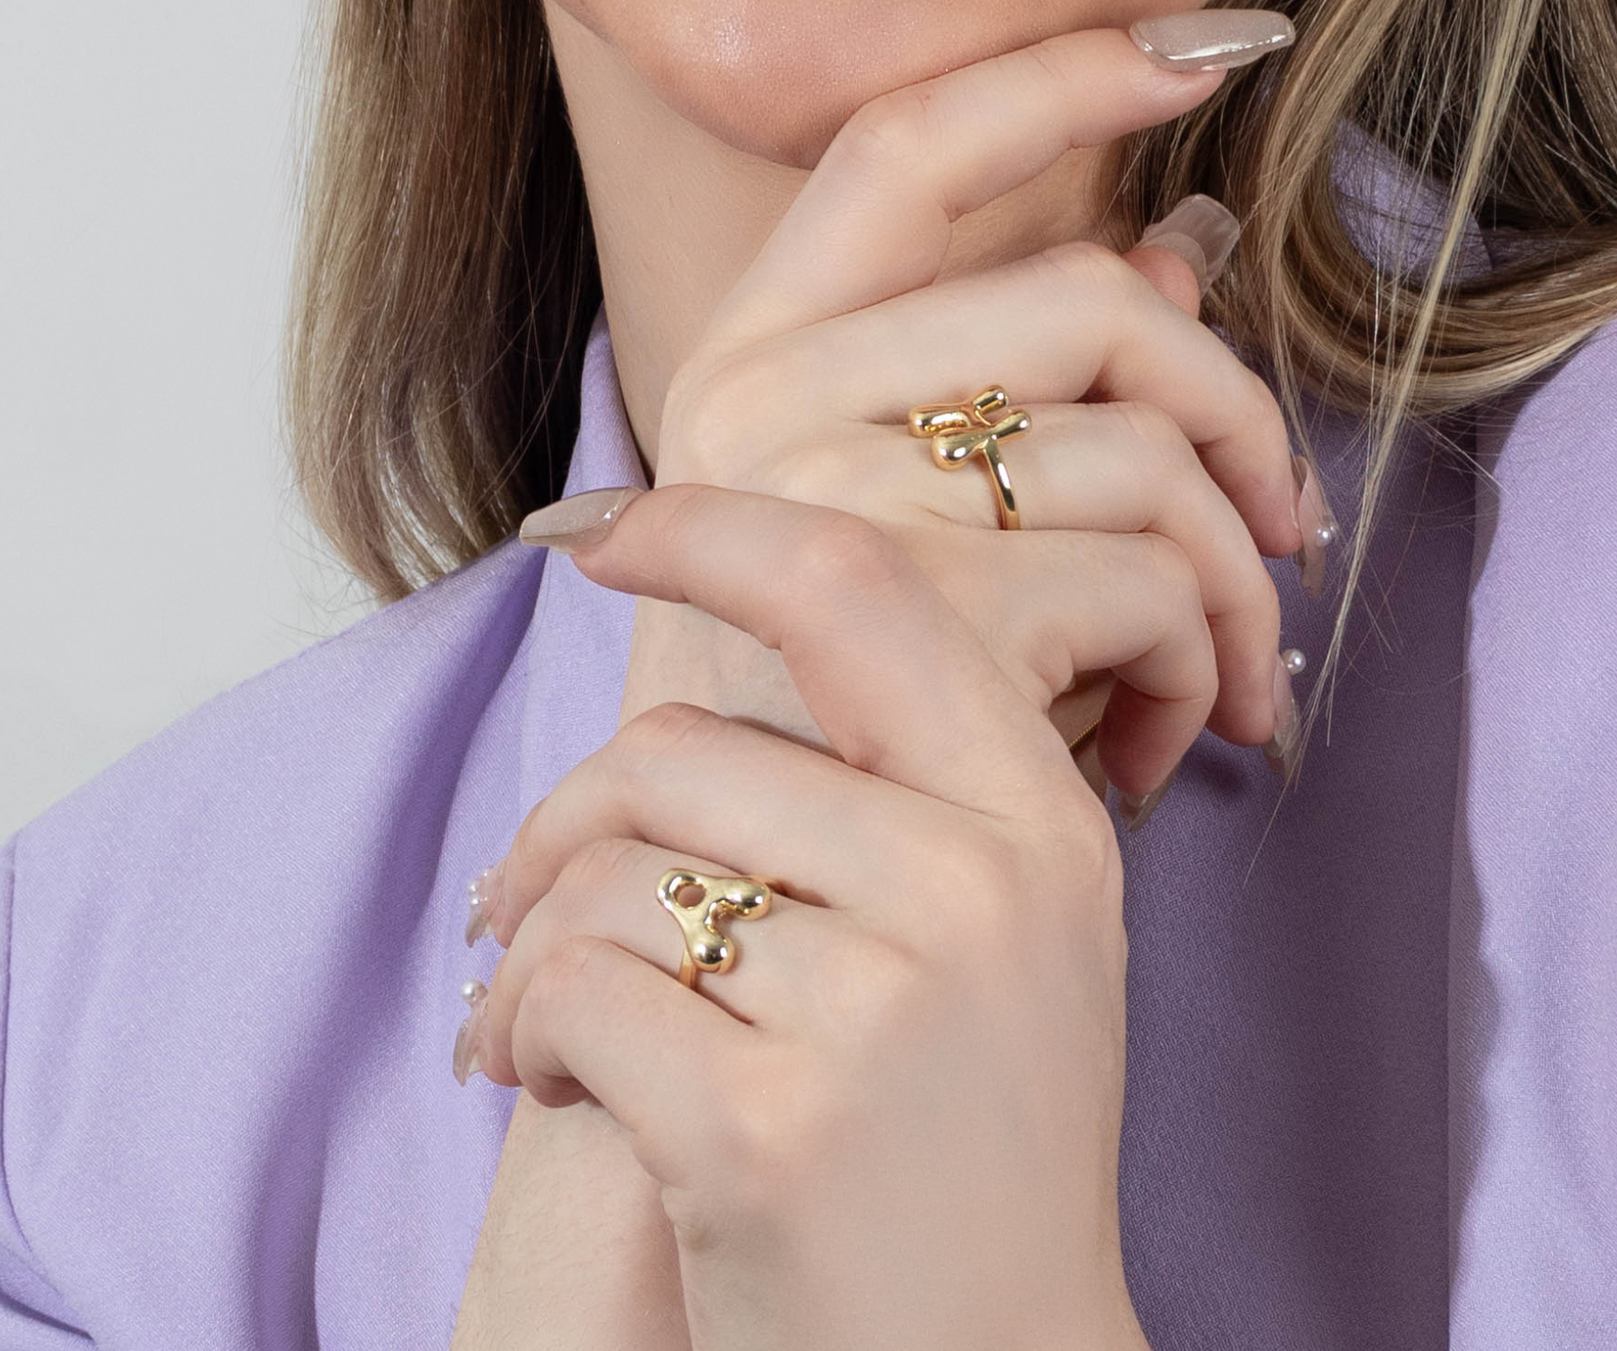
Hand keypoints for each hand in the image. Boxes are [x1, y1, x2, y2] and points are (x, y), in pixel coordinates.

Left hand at [471, 480, 1156, 1350]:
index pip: (854, 592)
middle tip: (523, 900)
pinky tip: (544, 1079)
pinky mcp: (765, 1128)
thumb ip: (894, 782)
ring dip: (535, 938)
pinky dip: (522, 1027)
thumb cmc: (968, 1148)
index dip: (706, 528)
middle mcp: (977, 889)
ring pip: (611, 868)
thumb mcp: (997, 933)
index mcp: (1036, 820)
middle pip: (681, 751)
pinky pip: (572, 985)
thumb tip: (706, 631)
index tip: (590, 526)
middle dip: (567, 823)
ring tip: (546, 1016)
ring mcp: (880, 1008)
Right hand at [629, 19, 1305, 806]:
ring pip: (1145, 450)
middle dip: (1234, 415)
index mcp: (755, 350)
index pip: (909, 141)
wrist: (734, 935)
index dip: (1065, 71)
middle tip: (1284, 527)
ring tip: (1224, 681)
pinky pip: (1148, 578)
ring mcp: (820, 495)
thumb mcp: (913, 541)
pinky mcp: (902, 608)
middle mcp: (763, 398)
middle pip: (1091, 298)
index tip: (1222, 44)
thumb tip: (1187, 240)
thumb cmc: (830, 724)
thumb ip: (1031, 379)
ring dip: (1235, 579)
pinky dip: (1203, 669)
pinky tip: (1161, 744)